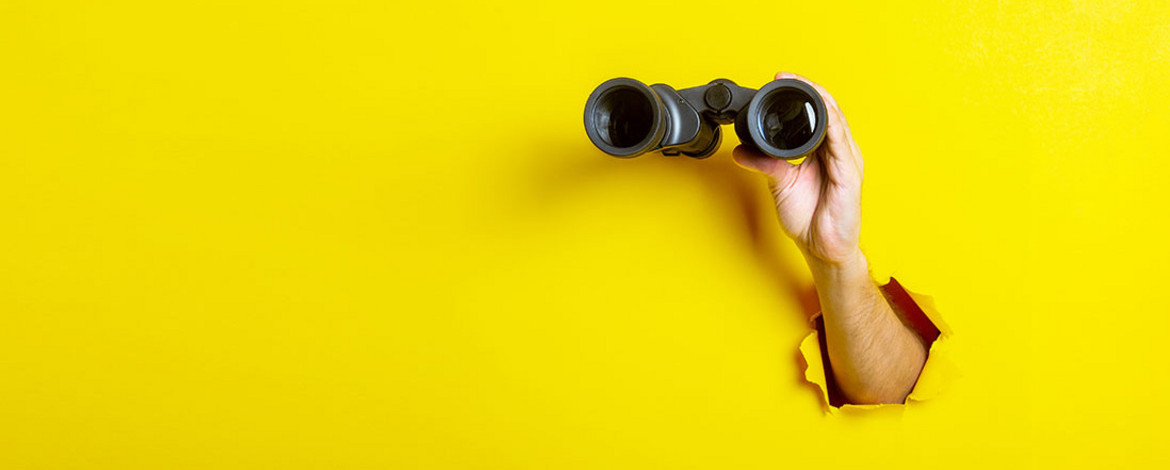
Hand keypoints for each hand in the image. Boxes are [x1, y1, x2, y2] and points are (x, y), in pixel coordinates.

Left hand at [733, 72, 863, 268]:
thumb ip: (765, 164)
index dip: (800, 95)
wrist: (823, 249)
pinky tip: (823, 113)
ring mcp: (846, 162)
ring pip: (836, 121)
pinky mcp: (849, 175)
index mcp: (823, 151)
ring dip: (819, 101)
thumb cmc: (809, 219)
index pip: (815, 114)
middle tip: (785, 77)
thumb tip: (741, 152)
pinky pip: (841, 145)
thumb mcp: (781, 185)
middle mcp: (837, 152)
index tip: (779, 81)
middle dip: (807, 90)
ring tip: (803, 85)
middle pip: (827, 111)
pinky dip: (832, 126)